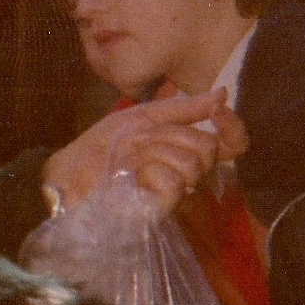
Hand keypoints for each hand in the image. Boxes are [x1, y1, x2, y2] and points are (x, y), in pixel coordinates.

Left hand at [42, 88, 247, 214]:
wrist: (70, 169)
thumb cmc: (105, 145)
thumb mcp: (145, 115)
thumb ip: (185, 107)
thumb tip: (223, 93)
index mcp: (188, 150)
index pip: (234, 145)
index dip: (233, 127)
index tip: (217, 112)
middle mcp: (188, 174)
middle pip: (208, 148)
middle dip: (170, 135)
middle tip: (141, 141)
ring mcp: (176, 194)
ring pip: (191, 162)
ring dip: (154, 152)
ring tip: (131, 161)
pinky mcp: (161, 210)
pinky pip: (174, 181)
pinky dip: (150, 170)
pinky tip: (131, 177)